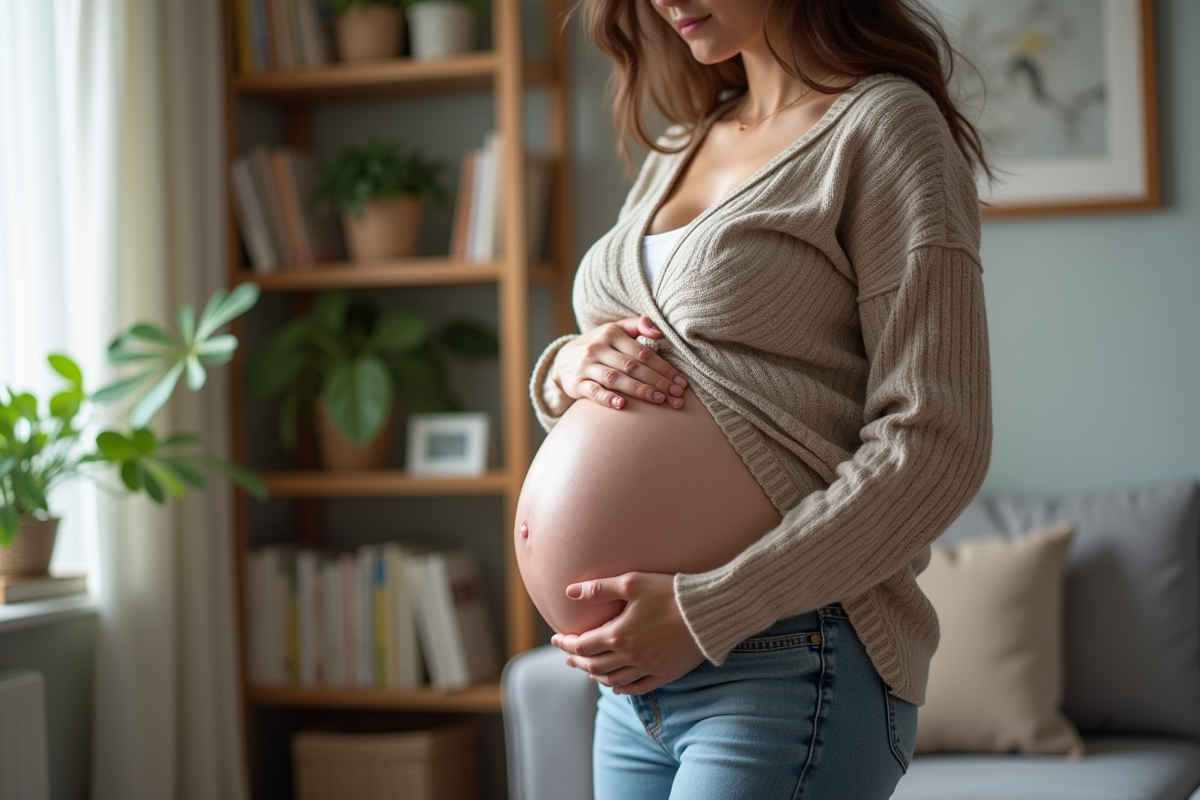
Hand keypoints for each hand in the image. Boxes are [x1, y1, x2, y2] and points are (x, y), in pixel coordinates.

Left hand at [550, 572, 705, 694]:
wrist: (706, 612)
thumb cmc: (670, 592)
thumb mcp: (632, 583)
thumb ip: (599, 589)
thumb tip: (569, 592)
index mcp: (618, 635)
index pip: (582, 644)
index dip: (566, 643)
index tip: (556, 639)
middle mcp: (630, 656)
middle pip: (594, 664)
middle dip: (577, 660)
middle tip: (567, 655)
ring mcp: (647, 667)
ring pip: (613, 679)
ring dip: (596, 674)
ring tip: (588, 669)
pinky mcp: (665, 673)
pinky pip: (638, 687)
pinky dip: (622, 689)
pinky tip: (616, 686)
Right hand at [552, 316, 687, 409]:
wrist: (562, 359)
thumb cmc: (599, 345)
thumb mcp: (615, 329)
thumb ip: (638, 325)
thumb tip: (659, 332)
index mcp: (611, 334)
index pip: (642, 352)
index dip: (663, 367)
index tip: (680, 381)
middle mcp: (598, 349)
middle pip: (632, 366)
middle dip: (657, 381)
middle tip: (676, 394)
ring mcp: (586, 367)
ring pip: (615, 379)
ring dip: (639, 390)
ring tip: (659, 400)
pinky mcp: (577, 384)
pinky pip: (593, 391)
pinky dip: (607, 398)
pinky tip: (622, 405)